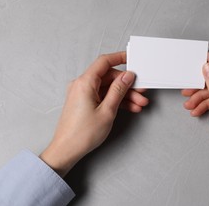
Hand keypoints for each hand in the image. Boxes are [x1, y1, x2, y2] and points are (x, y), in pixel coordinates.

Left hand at [40, 52, 147, 176]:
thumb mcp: (107, 110)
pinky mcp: (85, 103)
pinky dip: (116, 101)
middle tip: (141, 91)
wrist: (67, 150)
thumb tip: (127, 76)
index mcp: (85, 83)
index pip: (104, 62)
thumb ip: (119, 90)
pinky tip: (130, 107)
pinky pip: (103, 96)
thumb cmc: (82, 134)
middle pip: (109, 77)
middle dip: (127, 84)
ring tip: (139, 103)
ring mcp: (83, 94)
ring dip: (125, 95)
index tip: (132, 58)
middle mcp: (82, 85)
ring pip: (108, 88)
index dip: (120, 58)